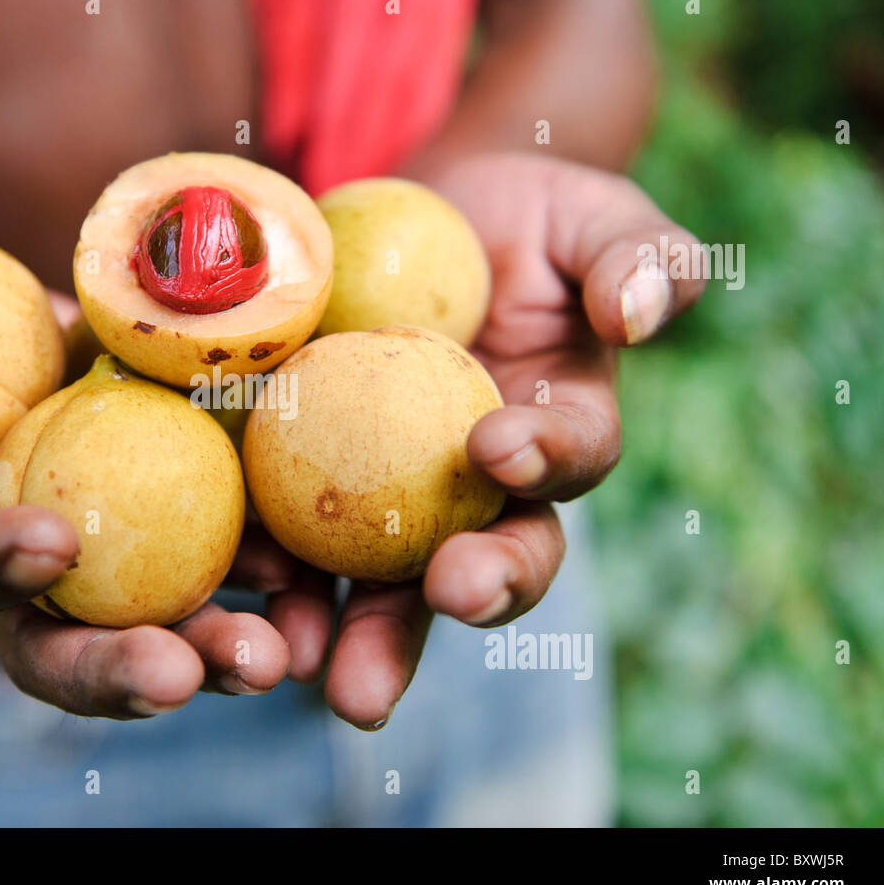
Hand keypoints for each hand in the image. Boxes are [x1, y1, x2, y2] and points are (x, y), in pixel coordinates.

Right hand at [0, 292, 291, 718]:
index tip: (52, 540)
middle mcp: (20, 577)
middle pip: (64, 647)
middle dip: (126, 669)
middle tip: (194, 673)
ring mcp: (100, 550)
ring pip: (157, 621)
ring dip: (219, 644)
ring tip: (278, 655)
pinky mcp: (164, 507)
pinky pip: (217, 549)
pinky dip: (262, 565)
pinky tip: (305, 570)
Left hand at [262, 152, 707, 728]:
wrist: (418, 219)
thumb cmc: (524, 219)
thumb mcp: (592, 217)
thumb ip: (637, 257)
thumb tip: (634, 315)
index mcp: (558, 433)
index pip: (570, 459)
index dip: (546, 459)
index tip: (498, 444)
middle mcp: (481, 491)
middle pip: (488, 558)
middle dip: (473, 590)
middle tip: (447, 598)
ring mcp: (394, 499)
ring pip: (387, 583)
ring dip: (361, 633)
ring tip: (316, 667)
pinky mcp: (315, 485)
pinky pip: (297, 535)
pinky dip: (275, 569)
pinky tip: (246, 587)